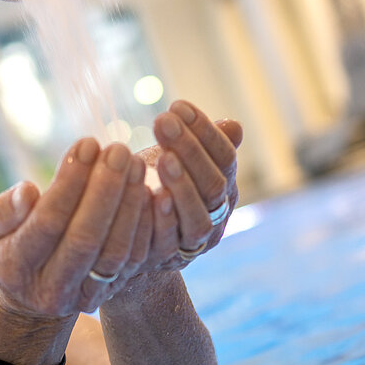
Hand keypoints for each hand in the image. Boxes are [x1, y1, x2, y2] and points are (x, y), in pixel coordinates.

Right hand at [0, 138, 151, 315]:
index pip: (48, 223)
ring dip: (129, 204)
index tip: (86, 144)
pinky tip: (149, 190)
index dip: (69, 183)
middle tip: (118, 150)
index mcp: (15, 268)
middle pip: (86, 239)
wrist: (28, 295)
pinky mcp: (111, 292)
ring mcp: (84, 295)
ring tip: (136, 163)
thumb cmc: (2, 245)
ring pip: (115, 252)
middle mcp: (52, 289)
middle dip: (105, 190)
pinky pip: (135, 260)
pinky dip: (145, 225)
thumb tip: (27, 192)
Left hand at [136, 101, 242, 272]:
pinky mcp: (166, 258)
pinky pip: (169, 241)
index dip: (205, 132)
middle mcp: (216, 216)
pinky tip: (149, 193)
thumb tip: (234, 126)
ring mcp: (193, 241)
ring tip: (161, 156)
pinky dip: (163, 217)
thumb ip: (203, 145)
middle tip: (162, 121)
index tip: (178, 106)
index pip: (224, 158)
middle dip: (189, 149)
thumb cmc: (156, 182)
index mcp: (223, 187)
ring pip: (197, 216)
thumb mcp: (177, 158)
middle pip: (212, 185)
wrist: (130, 232)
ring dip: (181, 184)